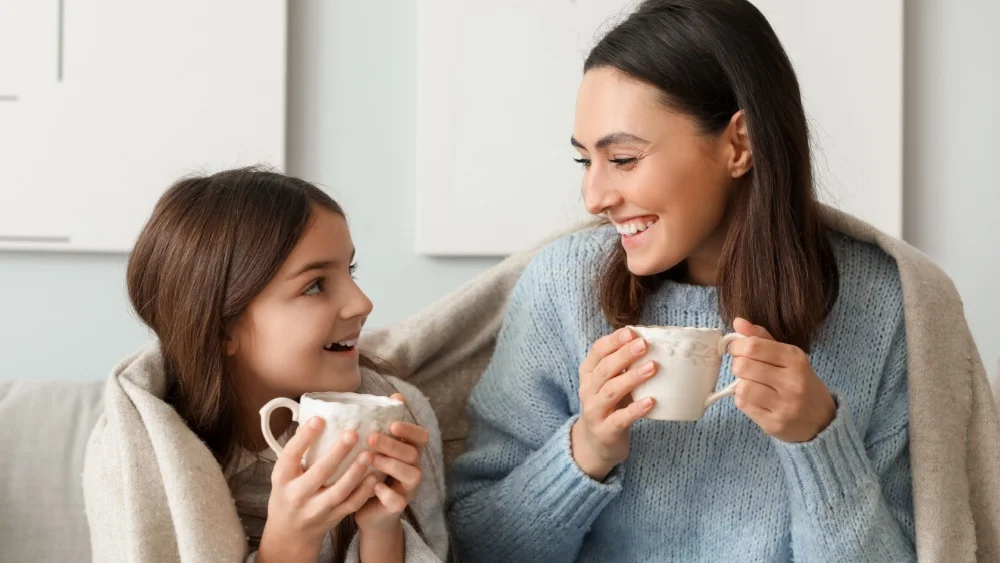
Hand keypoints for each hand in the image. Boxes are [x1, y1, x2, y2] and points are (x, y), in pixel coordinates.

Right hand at [257, 417, 378, 562]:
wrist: (289, 533)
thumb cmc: (288, 492)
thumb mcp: (284, 473)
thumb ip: (297, 451)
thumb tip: (315, 417)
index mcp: (282, 478)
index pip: (290, 455)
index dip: (304, 437)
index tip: (320, 419)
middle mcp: (297, 494)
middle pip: (318, 473)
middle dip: (337, 453)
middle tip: (353, 433)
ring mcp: (316, 509)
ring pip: (339, 491)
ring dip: (356, 472)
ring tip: (369, 453)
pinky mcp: (333, 517)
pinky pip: (351, 504)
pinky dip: (364, 491)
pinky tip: (375, 476)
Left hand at [354, 393, 429, 532]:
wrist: (369, 511)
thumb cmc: (372, 473)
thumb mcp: (377, 448)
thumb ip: (385, 426)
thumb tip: (396, 395)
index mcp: (410, 451)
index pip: (421, 436)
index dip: (410, 429)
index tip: (392, 424)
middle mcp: (414, 468)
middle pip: (413, 453)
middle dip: (393, 444)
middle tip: (371, 438)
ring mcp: (408, 489)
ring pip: (412, 475)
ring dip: (392, 465)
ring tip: (371, 459)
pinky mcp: (397, 507)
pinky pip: (398, 501)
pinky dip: (387, 493)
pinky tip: (374, 486)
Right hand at [571, 327, 657, 480]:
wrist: (595, 444)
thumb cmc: (609, 406)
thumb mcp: (610, 382)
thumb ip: (623, 365)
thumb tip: (650, 340)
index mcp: (589, 374)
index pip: (597, 352)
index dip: (613, 341)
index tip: (632, 332)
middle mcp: (588, 390)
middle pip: (604, 369)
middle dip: (624, 355)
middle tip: (643, 345)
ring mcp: (595, 411)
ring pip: (611, 391)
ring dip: (632, 378)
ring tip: (652, 368)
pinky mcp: (605, 431)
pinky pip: (620, 418)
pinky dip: (635, 409)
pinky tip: (651, 402)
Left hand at [728, 317, 836, 442]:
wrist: (822, 420)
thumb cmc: (800, 382)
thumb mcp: (788, 357)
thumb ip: (762, 338)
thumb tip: (737, 321)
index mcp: (796, 359)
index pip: (753, 346)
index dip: (736, 345)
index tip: (736, 348)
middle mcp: (792, 382)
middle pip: (743, 366)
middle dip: (737, 364)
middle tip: (743, 366)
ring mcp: (784, 406)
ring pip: (742, 387)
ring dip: (740, 384)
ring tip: (750, 384)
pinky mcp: (774, 424)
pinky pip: (743, 405)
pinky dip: (743, 400)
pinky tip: (755, 399)